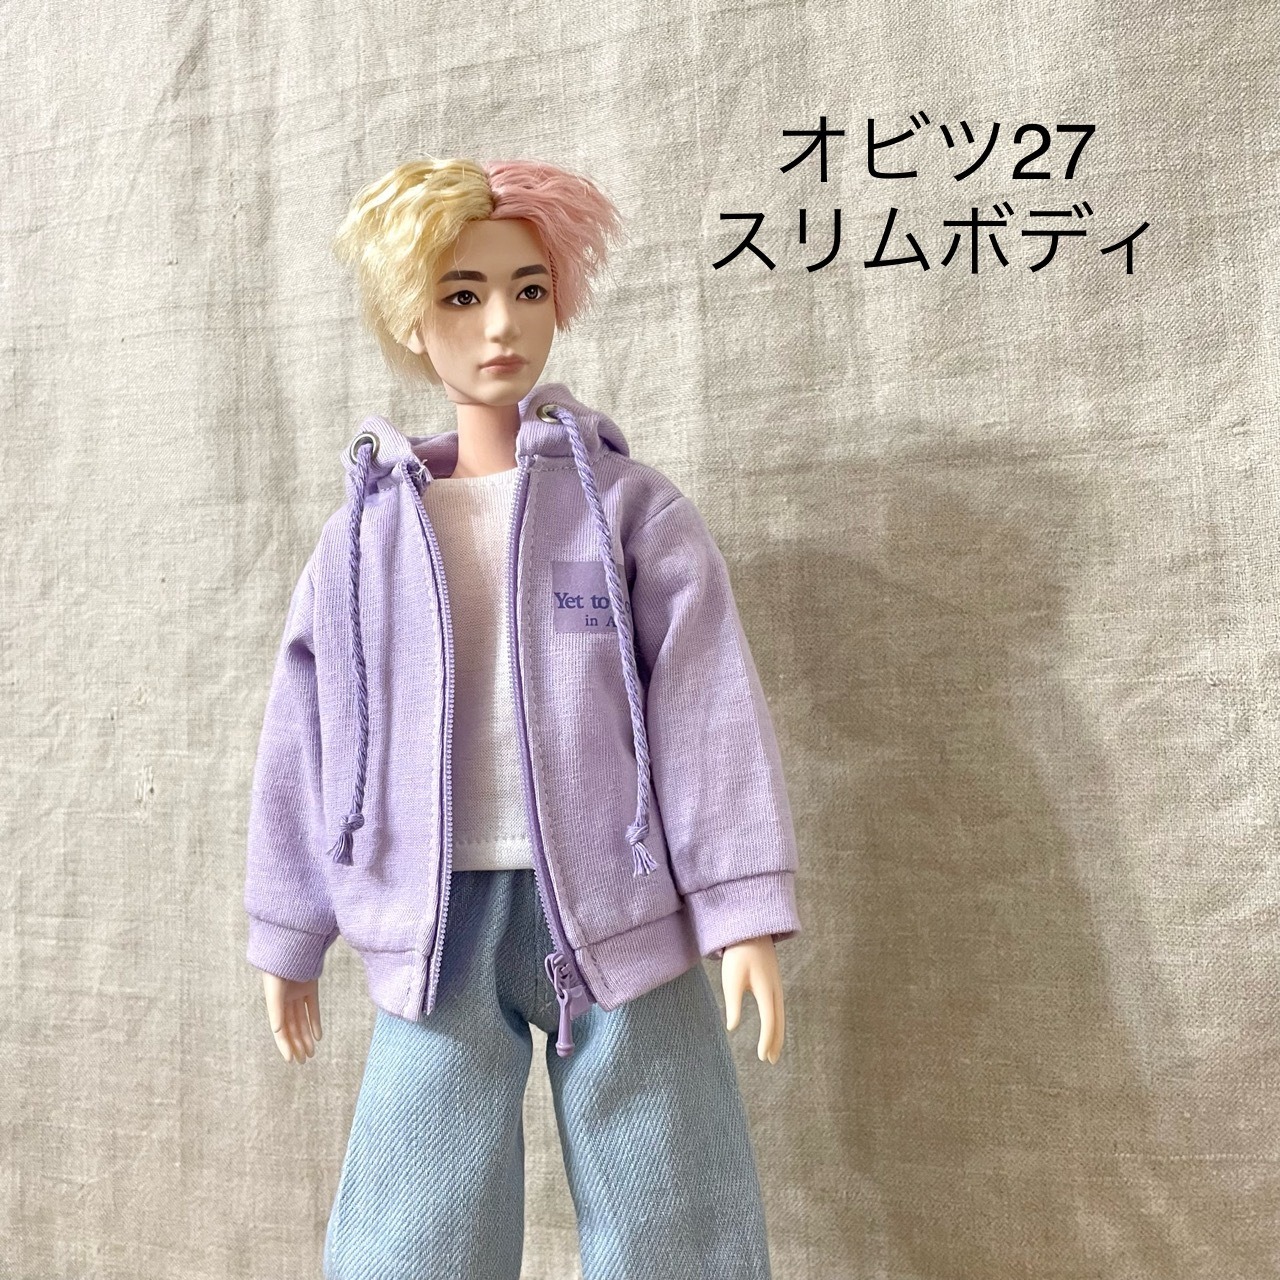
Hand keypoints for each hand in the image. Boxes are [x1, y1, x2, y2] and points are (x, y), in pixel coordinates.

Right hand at [261, 972, 322, 1063]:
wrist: (292, 940)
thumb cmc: (278, 963)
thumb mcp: (274, 986)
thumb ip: (275, 1007)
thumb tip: (277, 1030)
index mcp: (274, 1001)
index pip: (280, 1029)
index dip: (284, 1045)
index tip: (290, 1060)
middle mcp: (285, 999)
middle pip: (291, 1027)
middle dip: (296, 1044)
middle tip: (302, 1061)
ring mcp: (298, 992)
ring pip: (302, 1020)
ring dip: (306, 1036)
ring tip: (310, 1053)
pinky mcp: (310, 985)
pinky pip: (313, 1007)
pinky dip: (315, 1021)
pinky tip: (318, 1036)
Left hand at [720, 935, 784, 1063]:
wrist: (750, 929)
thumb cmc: (738, 955)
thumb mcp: (732, 979)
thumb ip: (733, 1003)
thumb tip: (732, 1027)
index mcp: (766, 989)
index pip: (769, 1020)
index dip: (766, 1039)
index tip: (762, 1057)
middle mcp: (776, 989)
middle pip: (779, 1021)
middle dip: (775, 1041)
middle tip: (771, 1060)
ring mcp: (776, 984)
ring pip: (780, 1014)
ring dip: (777, 1033)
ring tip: (772, 1050)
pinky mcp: (773, 980)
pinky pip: (778, 1006)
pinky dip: (776, 1021)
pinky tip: (772, 1026)